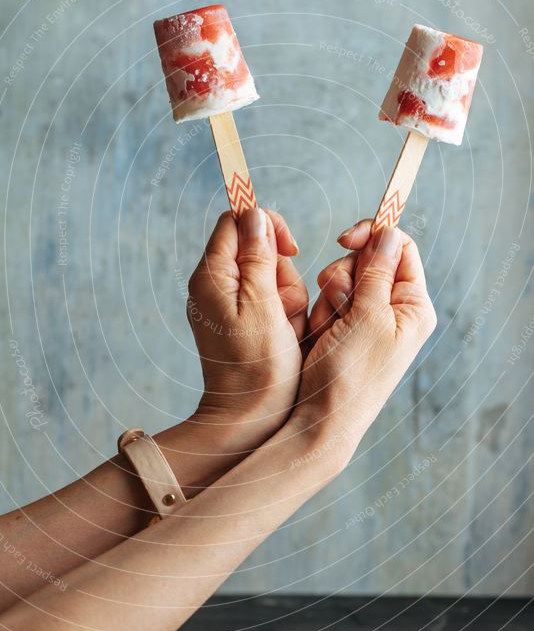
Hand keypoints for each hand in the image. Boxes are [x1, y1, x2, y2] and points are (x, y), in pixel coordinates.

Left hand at [187, 208, 307, 443]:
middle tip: (284, 306)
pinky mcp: (242, 320)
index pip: (236, 221)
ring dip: (288, 297)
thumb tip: (254, 213)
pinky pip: (271, 300)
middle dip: (281, 272)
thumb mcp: (263, 305)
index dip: (267, 226)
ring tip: (285, 328)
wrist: (250, 417)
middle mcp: (214, 285)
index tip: (291, 249)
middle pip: (258, 248)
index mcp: (211, 276)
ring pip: (271, 275)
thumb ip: (259, 256)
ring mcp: (227, 303)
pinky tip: (285, 337)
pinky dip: (285, 314)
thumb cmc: (258, 367)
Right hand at [292, 220, 435, 464]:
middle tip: (342, 305)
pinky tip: (323, 336)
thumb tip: (388, 232)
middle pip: (367, 260)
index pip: (400, 248)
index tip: (344, 239)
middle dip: (344, 277)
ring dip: (330, 299)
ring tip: (331, 330)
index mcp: (413, 305)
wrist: (323, 418)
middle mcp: (394, 309)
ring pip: (342, 278)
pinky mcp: (345, 327)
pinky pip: (328, 300)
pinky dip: (321, 313)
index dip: (373, 236)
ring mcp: (368, 318)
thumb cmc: (351, 374)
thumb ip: (377, 271)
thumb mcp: (367, 317)